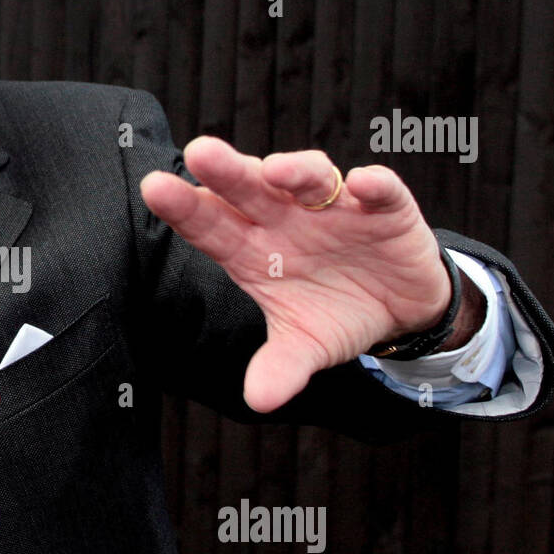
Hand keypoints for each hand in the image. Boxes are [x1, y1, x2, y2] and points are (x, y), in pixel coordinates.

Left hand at [140, 137, 465, 413]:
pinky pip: (379, 190)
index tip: (154, 187)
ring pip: (310, 178)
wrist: (399, 309)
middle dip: (227, 171)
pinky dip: (374, 186)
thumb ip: (281, 367)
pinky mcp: (384, 207)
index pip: (212, 226)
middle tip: (200, 153)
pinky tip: (365, 183)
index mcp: (253, 248)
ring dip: (296, 171)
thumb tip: (259, 400)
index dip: (185, 208)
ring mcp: (333, 207)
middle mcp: (285, 218)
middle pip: (250, 189)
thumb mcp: (305, 346)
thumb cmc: (335, 314)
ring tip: (277, 170)